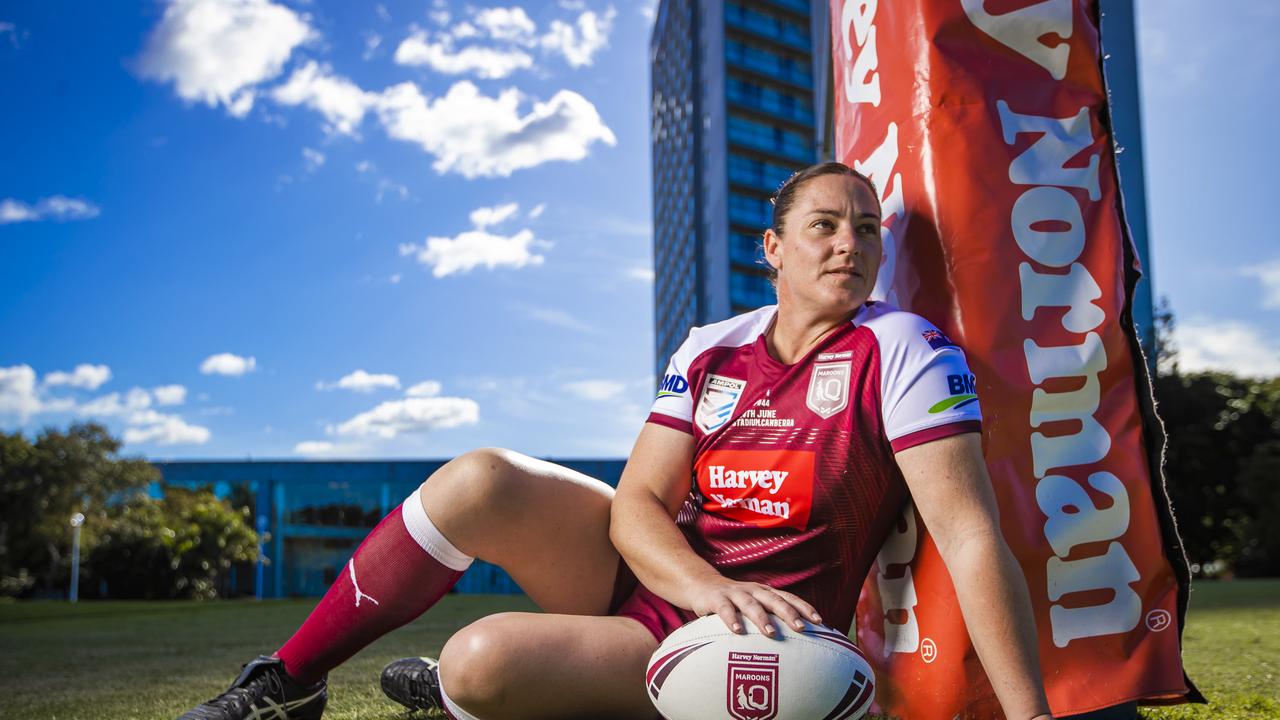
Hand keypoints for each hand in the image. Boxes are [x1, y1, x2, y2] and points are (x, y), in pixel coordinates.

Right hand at [685, 577, 822, 637]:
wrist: (702, 585)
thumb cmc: (734, 603)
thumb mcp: (754, 606)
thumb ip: (771, 618)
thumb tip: (797, 643)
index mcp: (765, 592)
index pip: (789, 597)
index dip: (804, 608)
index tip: (820, 622)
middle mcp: (753, 590)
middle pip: (774, 599)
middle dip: (789, 613)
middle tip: (801, 629)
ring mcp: (734, 593)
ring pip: (751, 603)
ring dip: (762, 617)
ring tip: (771, 633)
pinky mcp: (716, 598)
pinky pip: (725, 609)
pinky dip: (731, 618)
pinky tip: (738, 631)